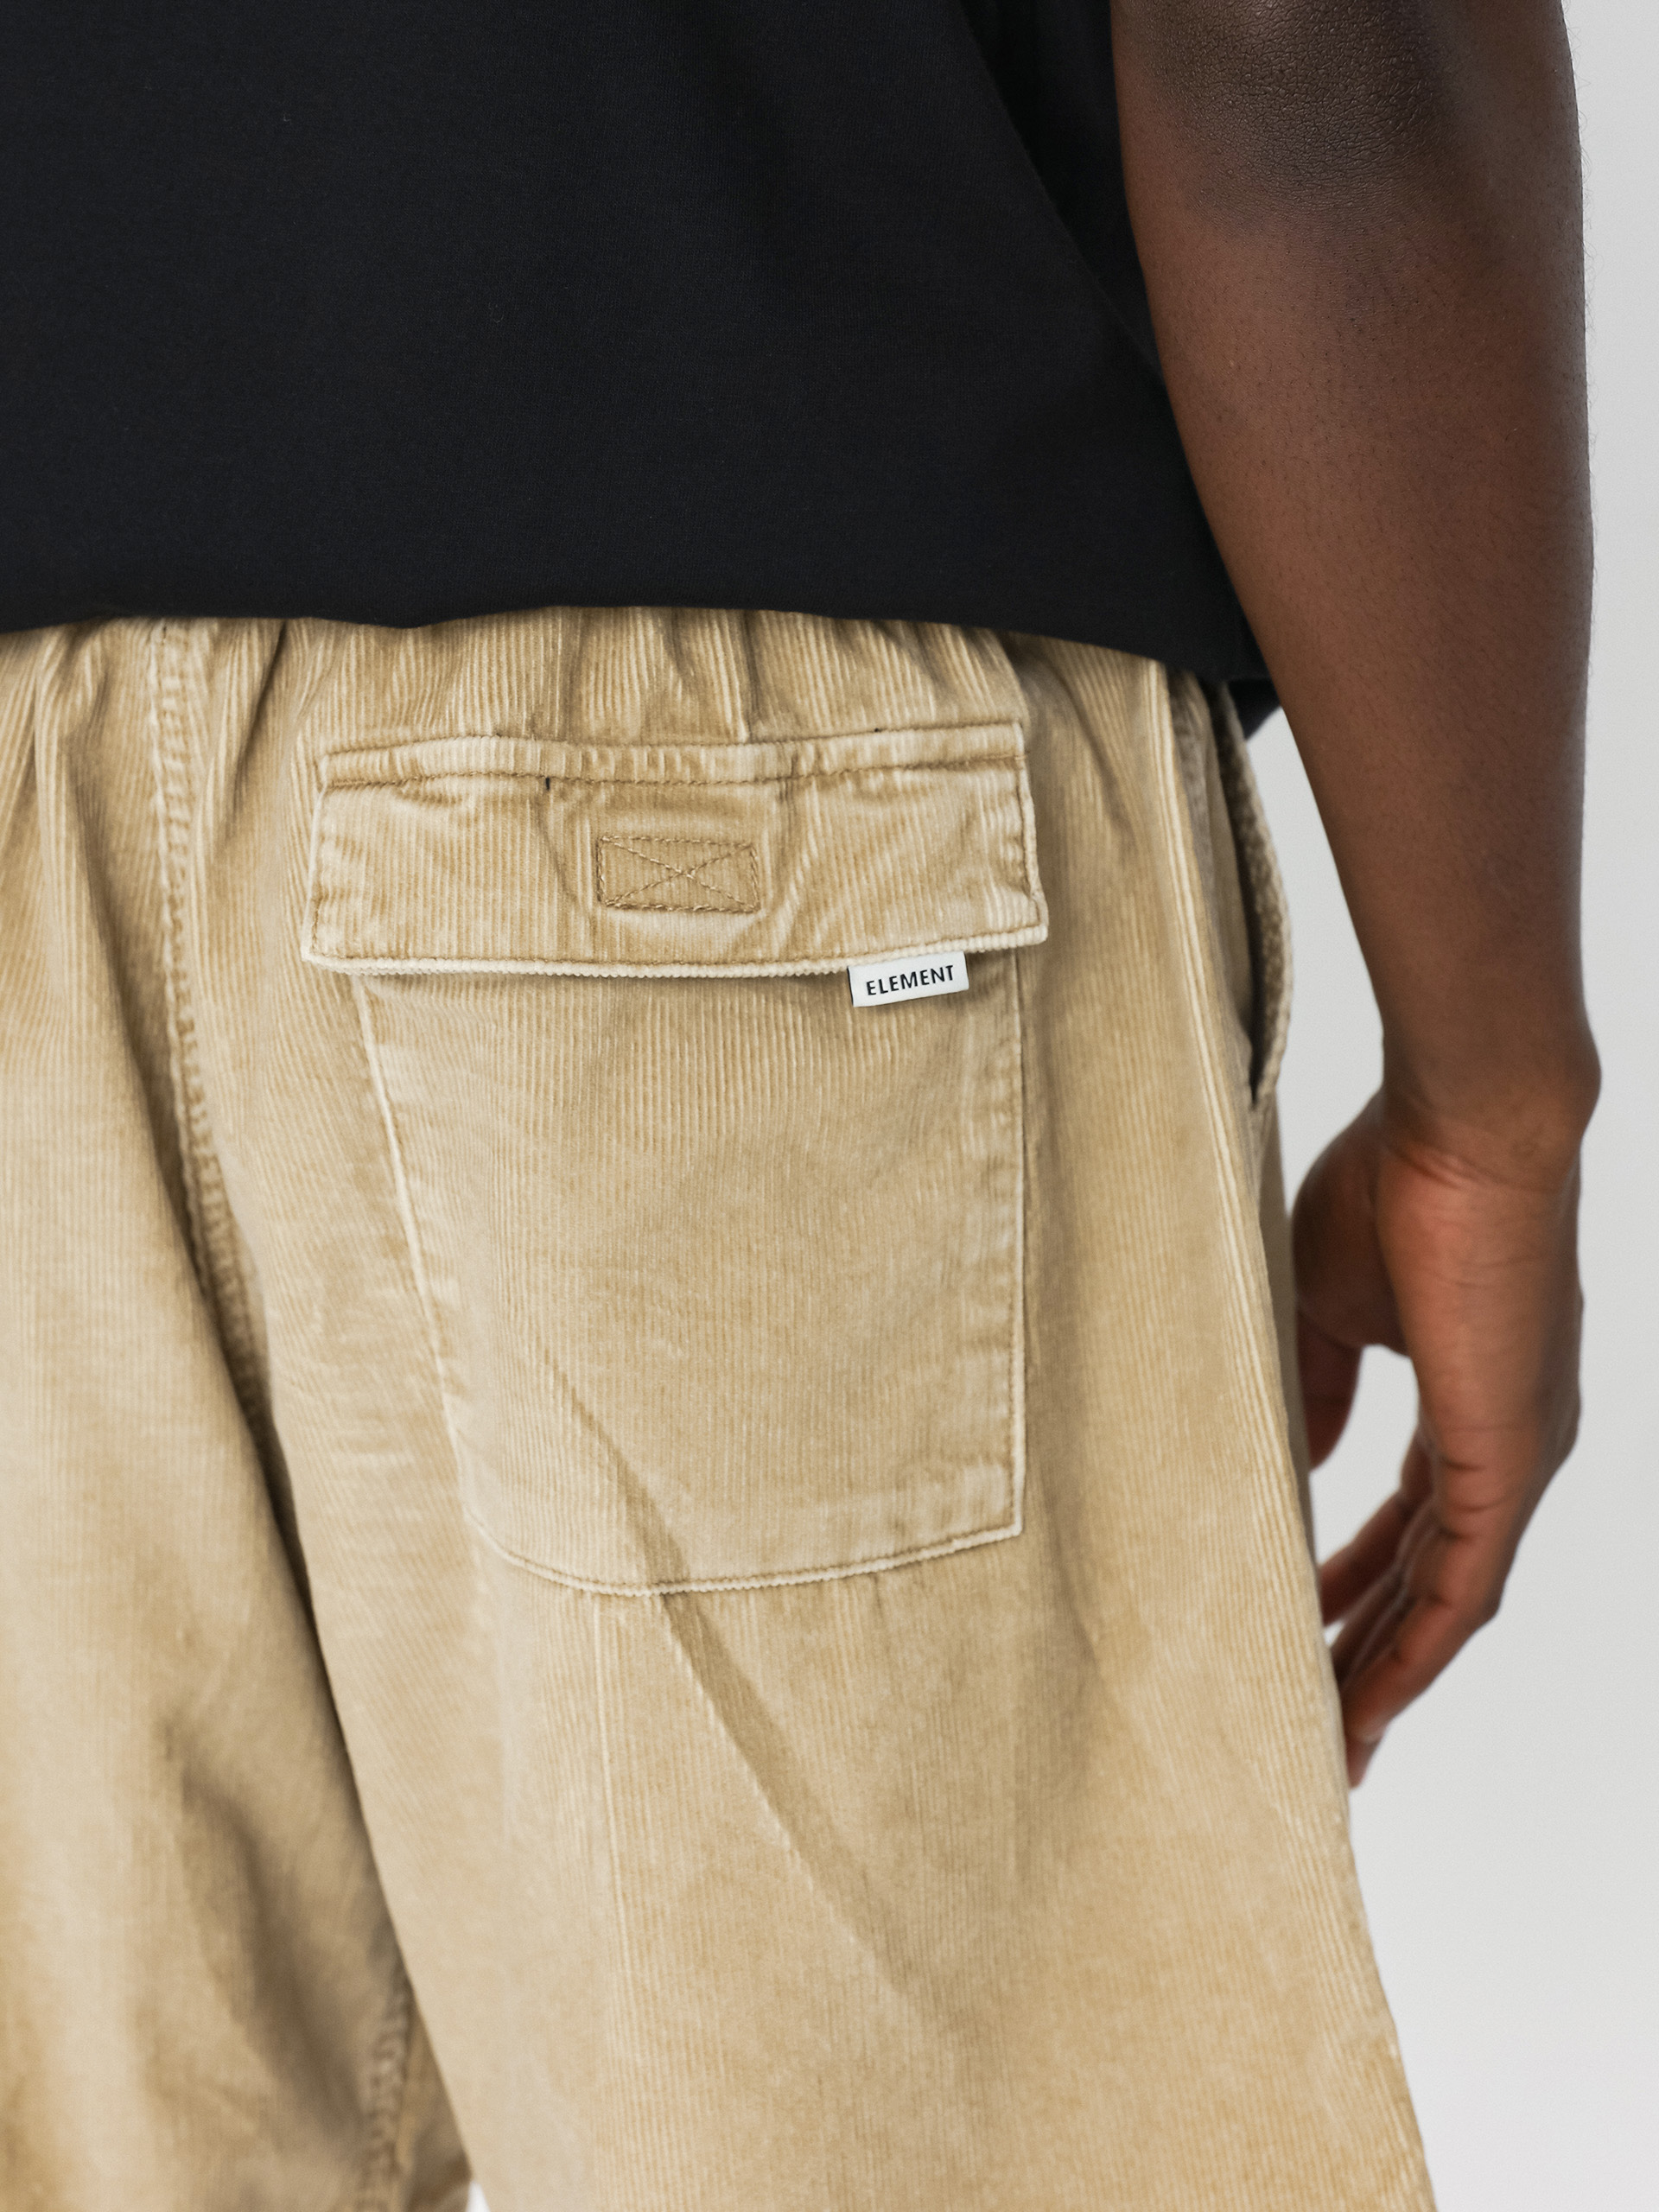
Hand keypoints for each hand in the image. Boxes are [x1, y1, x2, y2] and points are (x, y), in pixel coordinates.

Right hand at [1292, 1090, 1586, 1785]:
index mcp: (1470, 1404)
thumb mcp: (1329, 1302)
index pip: (1413, 1524)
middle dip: (1373, 1654)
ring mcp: (1517, 1458)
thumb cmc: (1397, 1181)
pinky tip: (1366, 1700)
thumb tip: (1304, 1459)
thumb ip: (1320, 1387)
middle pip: (1432, 1582)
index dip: (1359, 1584)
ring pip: (1451, 1602)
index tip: (1303, 1626)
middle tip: (1316, 1722)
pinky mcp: (1509, 1460)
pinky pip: (1462, 1586)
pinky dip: (1415, 1650)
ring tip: (1332, 1742)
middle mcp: (1509, 1446)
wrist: (1465, 1125)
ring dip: (1390, 1674)